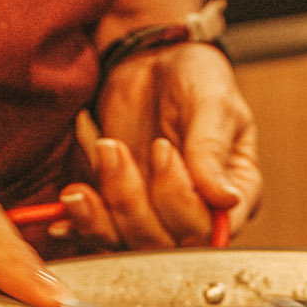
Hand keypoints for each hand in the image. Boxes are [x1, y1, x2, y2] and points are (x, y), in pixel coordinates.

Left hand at [57, 42, 261, 249]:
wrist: (152, 61)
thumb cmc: (194, 77)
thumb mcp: (213, 101)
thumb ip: (213, 148)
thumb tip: (227, 198)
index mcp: (234, 194)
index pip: (210, 230)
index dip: (181, 203)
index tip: (163, 150)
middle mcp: (197, 215)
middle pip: (165, 244)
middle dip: (135, 201)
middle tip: (118, 147)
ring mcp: (156, 215)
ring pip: (128, 242)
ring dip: (106, 205)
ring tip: (102, 151)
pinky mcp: (120, 210)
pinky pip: (100, 233)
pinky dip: (81, 220)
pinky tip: (73, 200)